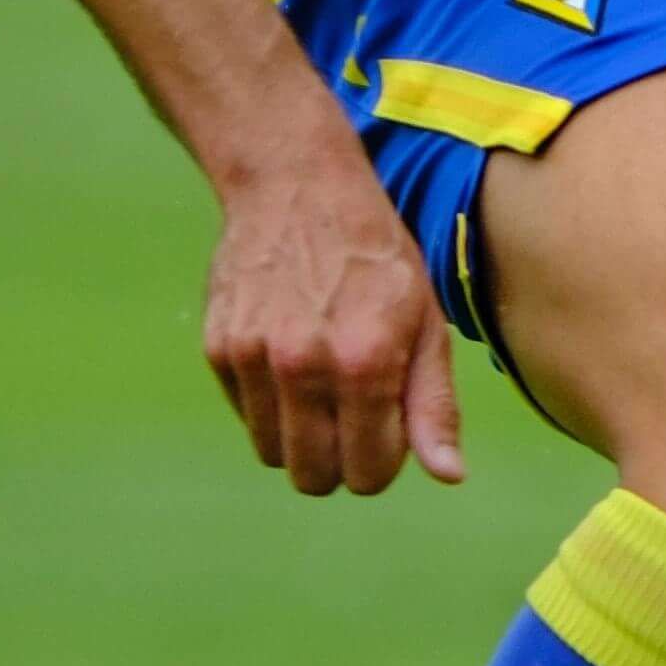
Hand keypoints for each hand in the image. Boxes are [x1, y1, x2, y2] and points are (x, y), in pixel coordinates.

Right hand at [206, 151, 458, 495]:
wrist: (297, 188)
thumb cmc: (377, 259)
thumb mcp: (426, 322)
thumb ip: (434, 403)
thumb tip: (448, 475)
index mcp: (366, 361)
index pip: (370, 472)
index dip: (385, 462)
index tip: (389, 432)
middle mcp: (304, 364)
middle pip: (315, 477)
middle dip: (341, 463)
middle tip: (356, 419)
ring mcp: (253, 358)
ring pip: (274, 455)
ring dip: (302, 438)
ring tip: (325, 386)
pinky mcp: (217, 350)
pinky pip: (246, 417)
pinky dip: (270, 406)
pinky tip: (292, 360)